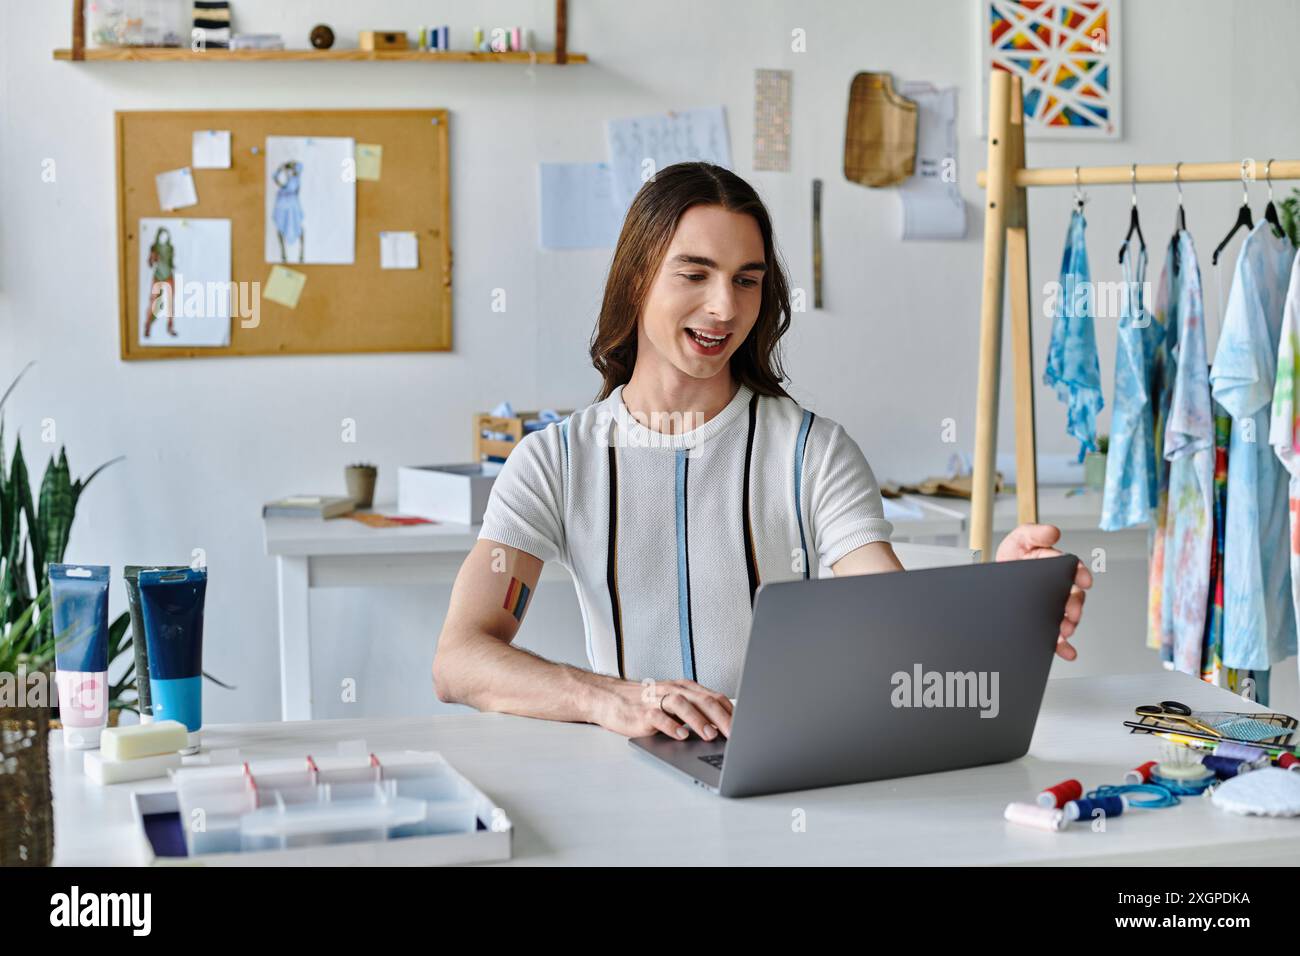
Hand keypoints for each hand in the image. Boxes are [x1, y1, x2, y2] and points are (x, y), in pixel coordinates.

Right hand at [591, 677, 733, 740]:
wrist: (609, 699)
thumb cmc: (645, 704)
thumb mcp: (674, 705)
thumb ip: (696, 712)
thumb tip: (723, 730)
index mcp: (686, 688)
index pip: (715, 697)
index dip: (731, 712)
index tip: (745, 727)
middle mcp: (674, 691)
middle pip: (703, 700)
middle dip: (722, 718)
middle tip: (735, 734)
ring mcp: (657, 700)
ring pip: (683, 705)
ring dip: (698, 720)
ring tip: (710, 735)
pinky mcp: (642, 712)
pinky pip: (659, 717)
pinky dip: (671, 726)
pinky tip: (680, 736)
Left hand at [995, 523, 1091, 660]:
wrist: (992, 580)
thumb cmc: (1012, 558)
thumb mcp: (1021, 539)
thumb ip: (1036, 533)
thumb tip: (1053, 532)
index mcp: (1056, 566)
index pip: (1073, 569)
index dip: (1080, 574)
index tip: (1084, 580)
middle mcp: (1058, 588)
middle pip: (1073, 597)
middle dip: (1075, 606)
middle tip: (1072, 613)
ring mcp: (1051, 606)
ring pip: (1067, 618)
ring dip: (1069, 625)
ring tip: (1064, 630)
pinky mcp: (1043, 623)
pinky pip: (1057, 638)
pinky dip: (1064, 646)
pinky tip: (1067, 650)